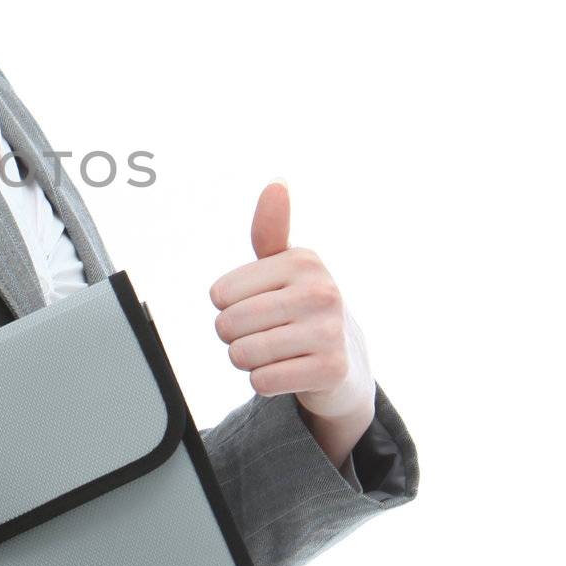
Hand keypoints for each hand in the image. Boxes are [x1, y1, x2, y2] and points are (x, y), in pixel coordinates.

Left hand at [207, 180, 374, 442]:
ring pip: (242, 355)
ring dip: (248, 361)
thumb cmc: (302, 305)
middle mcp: (321, 290)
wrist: (347, 361)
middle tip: (265, 333)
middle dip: (235, 337)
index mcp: (303, 260)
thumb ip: (271, 228)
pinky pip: (262, 381)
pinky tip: (287, 371)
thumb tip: (277, 183)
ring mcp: (330, 330)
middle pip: (228, 325)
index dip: (227, 307)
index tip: (258, 305)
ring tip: (275, 352)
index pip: (219, 295)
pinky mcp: (331, 370)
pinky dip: (264, 382)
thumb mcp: (285, 265)